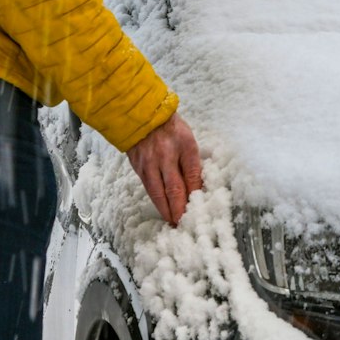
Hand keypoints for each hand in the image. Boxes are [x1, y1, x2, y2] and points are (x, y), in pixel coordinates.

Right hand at [127, 112, 202, 226]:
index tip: (200, 210)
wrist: (142, 115)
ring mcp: (150, 163)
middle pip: (174, 189)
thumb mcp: (188, 139)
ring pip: (158, 193)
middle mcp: (166, 156)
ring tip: (174, 223)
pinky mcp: (138, 168)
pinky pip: (148, 189)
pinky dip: (156, 202)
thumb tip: (198, 186)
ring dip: (167, 211)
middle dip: (180, 210)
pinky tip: (162, 210)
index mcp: (184, 145)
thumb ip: (192, 162)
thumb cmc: (171, 128)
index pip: (192, 176)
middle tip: (185, 225)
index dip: (195, 196)